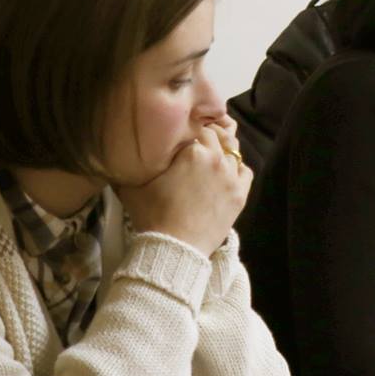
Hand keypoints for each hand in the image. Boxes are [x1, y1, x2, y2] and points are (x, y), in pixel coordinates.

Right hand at [119, 123, 250, 254]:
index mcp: (193, 152)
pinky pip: (245, 171)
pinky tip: (226, 172)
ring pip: (233, 151)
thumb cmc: (152, 215)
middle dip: (206, 136)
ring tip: (210, 157)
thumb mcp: (134, 185)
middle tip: (195, 143)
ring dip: (222, 150)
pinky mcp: (241, 194)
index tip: (182, 136)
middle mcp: (216, 159)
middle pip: (216, 136)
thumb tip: (129, 151)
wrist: (175, 246)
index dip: (188, 130)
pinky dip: (237, 168)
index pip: (195, 129)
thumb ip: (136, 163)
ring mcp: (231, 176)